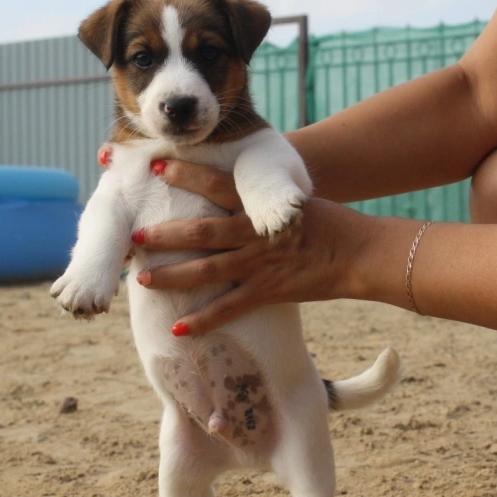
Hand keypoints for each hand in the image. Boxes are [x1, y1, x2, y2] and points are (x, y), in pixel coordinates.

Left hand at [128, 157, 379, 334]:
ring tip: (142, 278)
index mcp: (260, 205)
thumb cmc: (330, 222)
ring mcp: (260, 263)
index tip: (154, 167)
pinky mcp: (270, 291)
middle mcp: (255, 233)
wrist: (361, 252)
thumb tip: (235, 187)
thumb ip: (261, 197)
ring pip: (207, 270)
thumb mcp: (293, 198)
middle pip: (201, 232)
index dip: (184, 174)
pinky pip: (230, 308)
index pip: (216, 185)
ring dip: (173, 275)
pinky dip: (203, 320)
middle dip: (165, 234)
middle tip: (135, 234)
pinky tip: (178, 328)